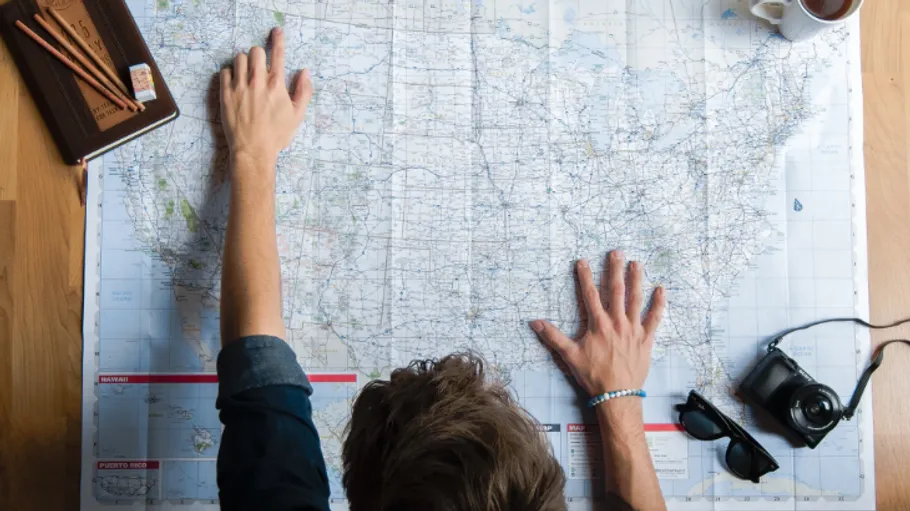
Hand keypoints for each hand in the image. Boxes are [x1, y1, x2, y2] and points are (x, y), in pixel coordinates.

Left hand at [220, 27, 312, 166]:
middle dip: (259, 54)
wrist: (253, 151)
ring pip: (238, 58)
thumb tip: (305, 73)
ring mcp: (239, 87)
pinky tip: (235, 82)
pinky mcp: (225, 94)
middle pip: (255, 51)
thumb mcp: (297, 115)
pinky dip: (230, 73)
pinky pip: (224, 71)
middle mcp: (257, 82)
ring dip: (244, 62)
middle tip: (260, 66)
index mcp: (276, 85)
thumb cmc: (276, 135)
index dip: (278, 39)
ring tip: (247, 74)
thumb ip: (303, 91)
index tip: (277, 31)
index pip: (278, 54)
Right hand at [531, 251, 665, 395]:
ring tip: (637, 263)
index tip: (582, 261)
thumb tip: (535, 322)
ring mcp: (633, 330)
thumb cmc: (593, 375)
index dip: (585, 276)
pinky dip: (658, 304)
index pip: (590, 295)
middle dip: (615, 270)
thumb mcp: (569, 355)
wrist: (616, 394)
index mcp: (598, 324)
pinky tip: (661, 290)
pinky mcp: (646, 339)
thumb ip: (552, 336)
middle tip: (616, 253)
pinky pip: (654, 319)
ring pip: (636, 299)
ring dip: (636, 280)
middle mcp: (617, 322)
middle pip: (616, 291)